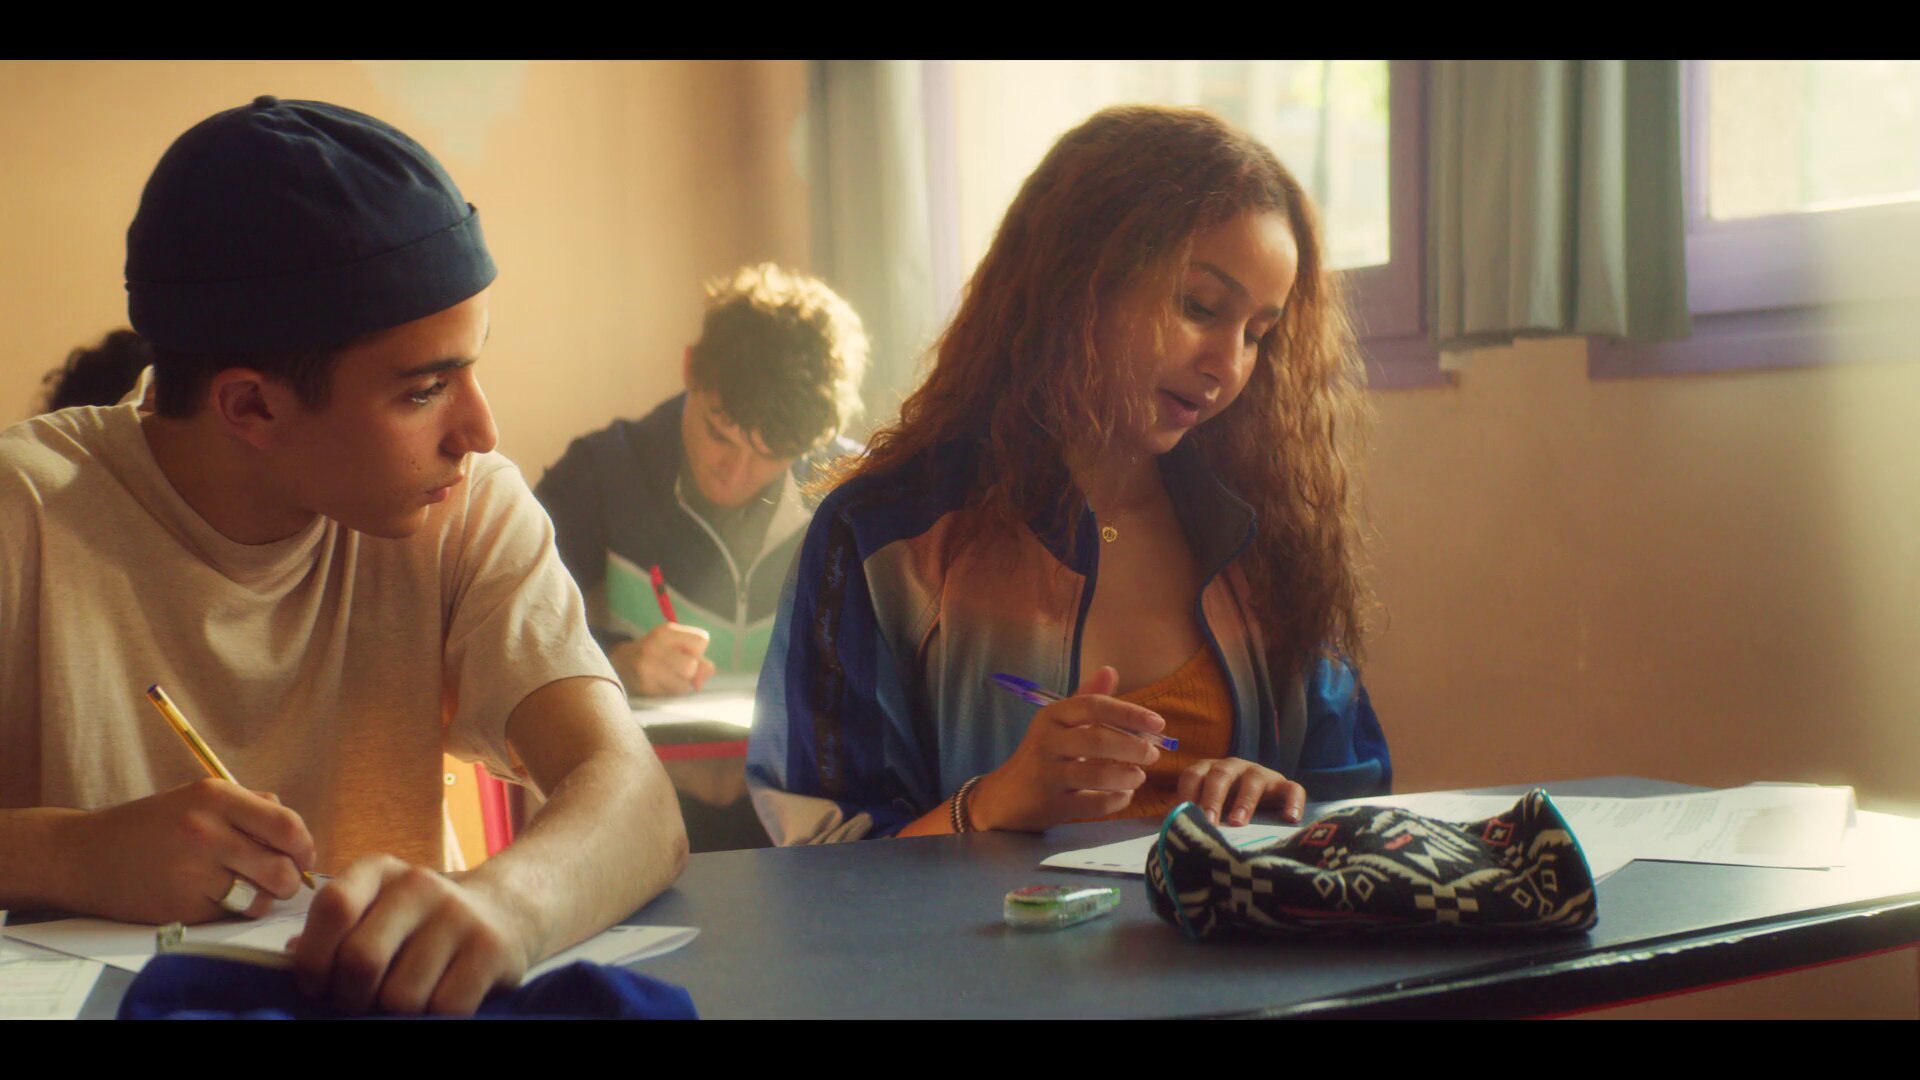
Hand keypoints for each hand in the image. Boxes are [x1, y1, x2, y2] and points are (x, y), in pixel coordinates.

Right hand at [68, 778, 313, 923]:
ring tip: (248, 889)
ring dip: (264, 898)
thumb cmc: (149, 825)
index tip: (304, 857)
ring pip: (261, 897)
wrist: (82, 855)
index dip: (305, 846)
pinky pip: (230, 914)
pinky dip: (231, 910)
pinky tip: (211, 897)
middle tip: (280, 879)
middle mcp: (206, 832)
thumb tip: (294, 828)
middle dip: (290, 879)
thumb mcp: (196, 797)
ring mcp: (193, 872)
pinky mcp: (181, 906)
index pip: (287, 825)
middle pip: (282, 868)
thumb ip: (249, 805)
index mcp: (216, 797)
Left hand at [291, 855, 532, 1015]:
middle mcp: (420, 884)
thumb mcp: (377, 908)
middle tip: (360, 1005)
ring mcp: (459, 916)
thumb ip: (336, 929)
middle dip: (350, 999)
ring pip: (401, 996)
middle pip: (361, 960)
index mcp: (380, 871)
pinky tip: (435, 1006)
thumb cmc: (420, 922)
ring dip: (394, 1015)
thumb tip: (290, 955)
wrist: (508, 910)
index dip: (314, 958)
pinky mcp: (490, 950)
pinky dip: (432, 1021)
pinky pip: (443, 1010)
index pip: (334, 906)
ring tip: (402, 1003)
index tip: (318, 985)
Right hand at [612, 624, 717, 696]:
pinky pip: (673, 694)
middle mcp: (654, 648)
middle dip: (692, 670)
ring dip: (684, 684)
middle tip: (680, 668)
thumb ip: (699, 658)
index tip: (686, 651)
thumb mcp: (675, 643)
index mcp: (665, 632)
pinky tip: (662, 683)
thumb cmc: (658, 651)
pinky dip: (673, 691)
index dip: (698, 649)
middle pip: (691, 666)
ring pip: (684, 685)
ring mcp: (647, 669)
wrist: (622, 662)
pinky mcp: (645, 687)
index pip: (702, 640)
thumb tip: (699, 684)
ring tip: (671, 677)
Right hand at [970, 666, 1165, 831]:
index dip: (1130, 713)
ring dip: (1127, 776)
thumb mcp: (1060, 724)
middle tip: (1153, 754)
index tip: (1159, 724)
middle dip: (1133, 747)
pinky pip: (1092, 803)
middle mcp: (1047, 741)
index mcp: (1052, 716)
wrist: (1005, 797)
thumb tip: (1110, 670)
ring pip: (1096, 773)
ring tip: (1139, 776)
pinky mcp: (1050, 804)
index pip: (1094, 706)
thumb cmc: (1043, 756)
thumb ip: (1087, 699)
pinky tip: (1124, 796)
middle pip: (1098, 739)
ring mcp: (1047, 773)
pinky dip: (1115, 800)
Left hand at [1177, 758, 1305, 826]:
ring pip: (1254, 781)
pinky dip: (1293, 802)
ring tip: (1238, 823)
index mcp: (1208, 771)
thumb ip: (1187, 816)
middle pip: (1220, 776)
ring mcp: (1260, 774)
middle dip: (1212, 798)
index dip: (1186, 793)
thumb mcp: (1206, 809)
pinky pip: (1293, 789)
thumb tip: (1164, 834)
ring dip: (1245, 801)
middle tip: (1208, 821)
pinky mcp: (1285, 785)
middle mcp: (1233, 767)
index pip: (1192, 775)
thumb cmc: (1224, 808)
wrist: (1263, 804)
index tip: (1181, 815)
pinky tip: (1290, 818)